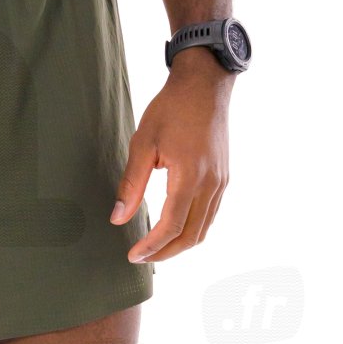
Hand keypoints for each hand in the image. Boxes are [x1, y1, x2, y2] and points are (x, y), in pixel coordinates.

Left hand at [112, 53, 232, 262]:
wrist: (205, 85)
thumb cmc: (172, 108)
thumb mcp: (143, 143)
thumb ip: (131, 184)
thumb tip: (118, 218)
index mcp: (190, 176)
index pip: (171, 226)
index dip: (151, 246)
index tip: (134, 255)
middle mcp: (211, 184)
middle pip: (191, 235)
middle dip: (166, 253)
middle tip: (142, 258)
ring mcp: (221, 182)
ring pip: (204, 229)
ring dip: (180, 244)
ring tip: (156, 248)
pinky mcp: (224, 178)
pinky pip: (210, 214)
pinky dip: (193, 229)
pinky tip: (175, 228)